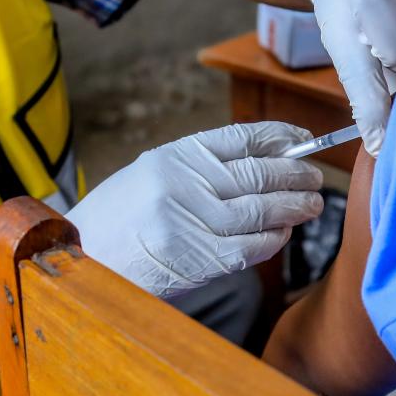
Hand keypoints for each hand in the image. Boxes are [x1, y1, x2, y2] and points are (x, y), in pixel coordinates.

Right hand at [67, 122, 323, 299]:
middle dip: (296, 175)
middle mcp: (182, 182)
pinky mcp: (192, 259)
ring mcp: (187, 221)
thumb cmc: (120, 217)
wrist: (79, 258)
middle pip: (258, 173)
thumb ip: (202, 169)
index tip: (304, 141)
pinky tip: (282, 235)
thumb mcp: (152, 175)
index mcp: (175, 155)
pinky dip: (271, 240)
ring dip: (293, 209)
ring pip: (259, 211)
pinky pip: (247, 248)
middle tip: (316, 180)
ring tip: (311, 206)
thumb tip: (268, 161)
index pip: (243, 137)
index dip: (282, 137)